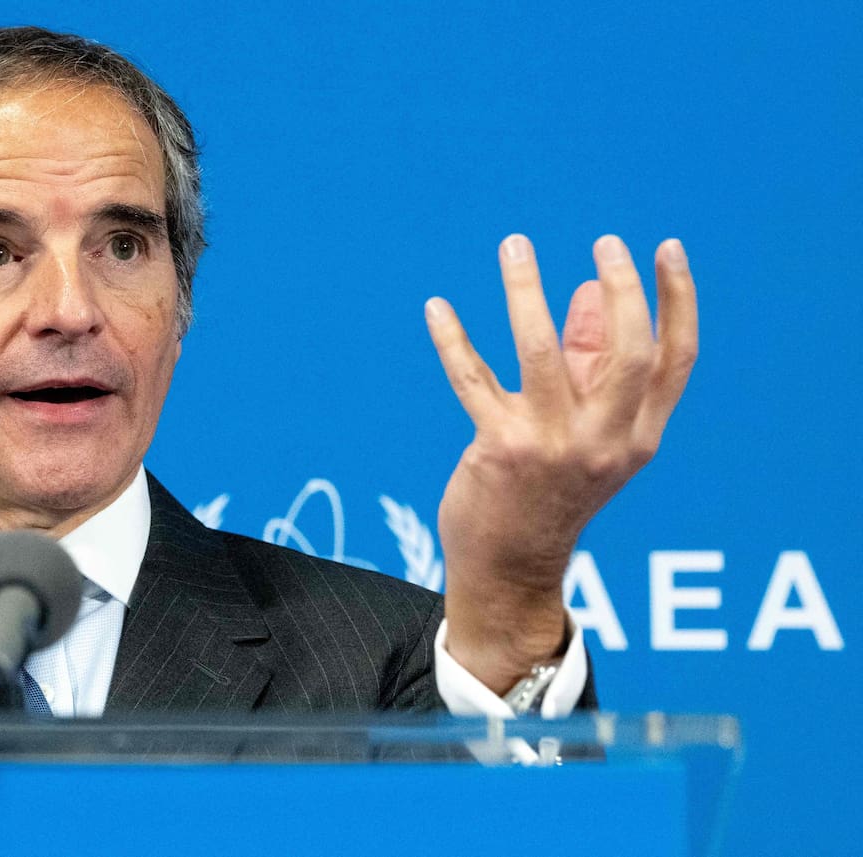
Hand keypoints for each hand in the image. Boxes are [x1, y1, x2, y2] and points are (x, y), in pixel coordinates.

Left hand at [425, 234, 697, 692]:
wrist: (510, 566)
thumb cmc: (549, 487)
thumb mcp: (586, 433)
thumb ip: (589, 362)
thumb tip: (588, 290)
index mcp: (637, 436)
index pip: (675, 360)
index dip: (678, 299)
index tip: (666, 247)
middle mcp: (603, 441)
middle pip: (628, 353)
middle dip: (623, 288)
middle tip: (603, 241)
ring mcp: (551, 446)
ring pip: (541, 352)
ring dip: (526, 290)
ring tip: (514, 245)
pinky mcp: (499, 449)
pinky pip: (472, 379)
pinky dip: (452, 339)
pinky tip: (436, 307)